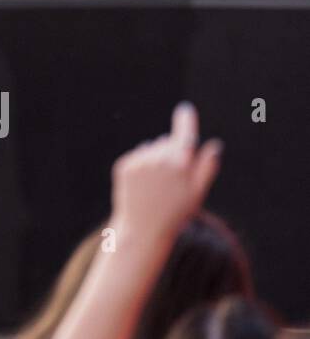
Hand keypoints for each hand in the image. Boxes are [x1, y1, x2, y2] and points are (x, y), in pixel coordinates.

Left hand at [109, 102, 221, 246]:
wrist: (142, 229)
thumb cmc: (176, 213)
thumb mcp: (197, 192)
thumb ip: (207, 167)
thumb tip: (214, 145)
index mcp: (180, 164)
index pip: (184, 133)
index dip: (186, 120)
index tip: (185, 109)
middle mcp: (158, 158)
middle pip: (169, 143)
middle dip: (174, 153)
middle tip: (174, 181)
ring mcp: (139, 161)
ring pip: (153, 148)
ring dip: (157, 159)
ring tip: (158, 186)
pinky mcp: (124, 165)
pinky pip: (138, 155)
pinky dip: (143, 165)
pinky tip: (145, 184)